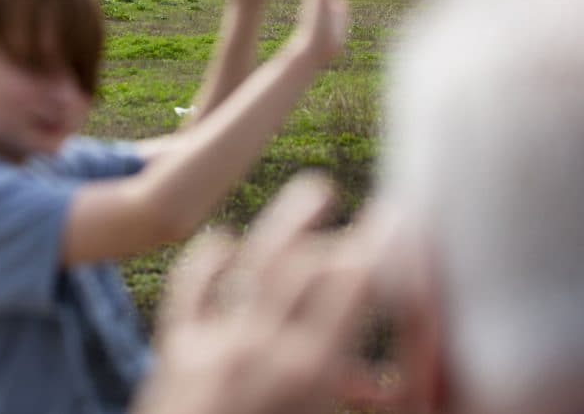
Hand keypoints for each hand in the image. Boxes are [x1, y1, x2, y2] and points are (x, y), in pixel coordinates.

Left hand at [134, 175, 376, 413]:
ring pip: (254, 259)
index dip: (384, 249)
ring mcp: (214, 343)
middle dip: (350, 234)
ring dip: (289, 221)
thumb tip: (387, 391)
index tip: (406, 227)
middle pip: (310, 264)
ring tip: (320, 192)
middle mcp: (261, 347)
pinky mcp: (177, 352)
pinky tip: (224, 242)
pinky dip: (208, 261)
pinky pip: (189, 291)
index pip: (354, 285)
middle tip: (379, 217)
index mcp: (309, 376)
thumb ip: (358, 401)